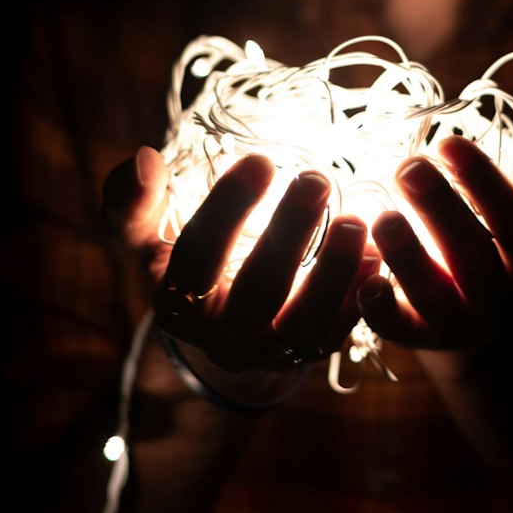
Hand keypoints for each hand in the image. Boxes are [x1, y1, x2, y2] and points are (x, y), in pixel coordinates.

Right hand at [103, 147, 374, 373]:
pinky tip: (377, 255)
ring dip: (333, 272)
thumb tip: (144, 161)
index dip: (227, 210)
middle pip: (256, 292)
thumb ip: (135, 202)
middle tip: (317, 179)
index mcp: (176, 302)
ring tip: (357, 219)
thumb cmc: (189, 261)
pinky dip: (360, 297)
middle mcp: (223, 337)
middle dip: (288, 234)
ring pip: (304, 323)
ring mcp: (271, 351)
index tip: (261, 159)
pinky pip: (340, 333)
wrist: (222, 327)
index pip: (197, 259)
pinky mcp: (312, 353)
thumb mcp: (150, 235)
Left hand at [357, 135, 512, 351]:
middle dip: (440, 209)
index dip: (484, 182)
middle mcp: (502, 297)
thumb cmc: (509, 248)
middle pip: (474, 257)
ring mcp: (459, 322)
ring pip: (434, 296)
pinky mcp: (418, 336)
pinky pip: (398, 329)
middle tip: (407, 167)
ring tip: (383, 217)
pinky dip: (379, 308)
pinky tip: (363, 278)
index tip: (448, 143)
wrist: (492, 325)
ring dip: (408, 256)